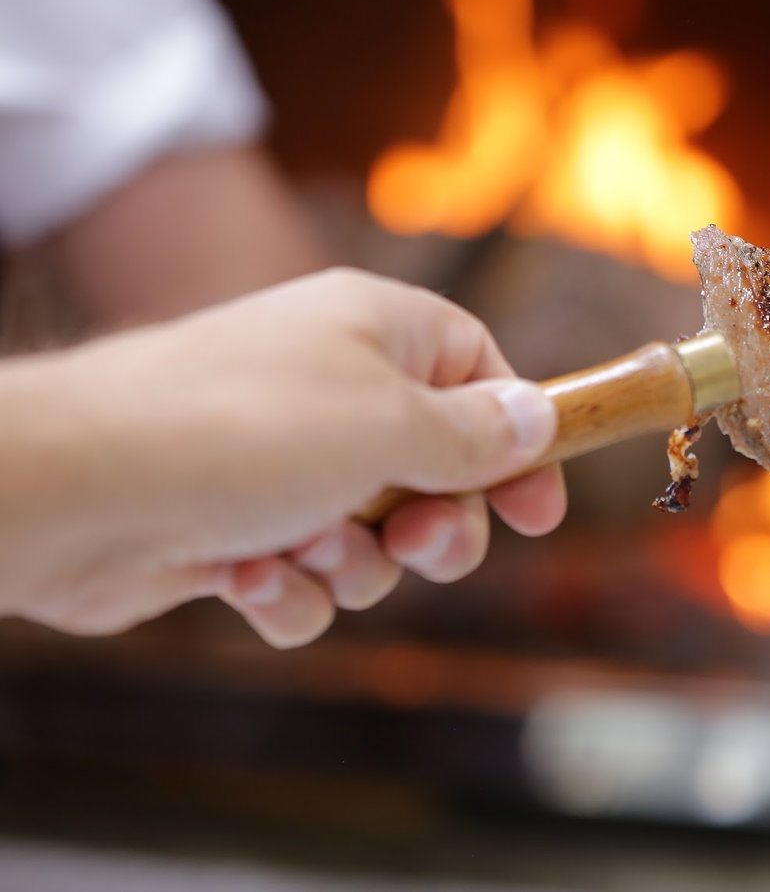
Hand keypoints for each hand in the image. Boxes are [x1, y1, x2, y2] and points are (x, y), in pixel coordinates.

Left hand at [0, 268, 565, 646]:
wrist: (75, 490)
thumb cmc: (242, 432)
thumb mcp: (391, 425)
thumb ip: (477, 434)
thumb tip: (535, 417)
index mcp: (375, 333)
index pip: (479, 374)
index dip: (517, 442)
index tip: (538, 515)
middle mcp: (330, 390)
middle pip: (436, 471)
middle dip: (436, 526)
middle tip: (419, 545)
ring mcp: (278, 464)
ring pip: (373, 538)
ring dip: (355, 563)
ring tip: (305, 549)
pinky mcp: (231, 530)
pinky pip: (304, 579)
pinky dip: (288, 591)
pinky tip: (246, 580)